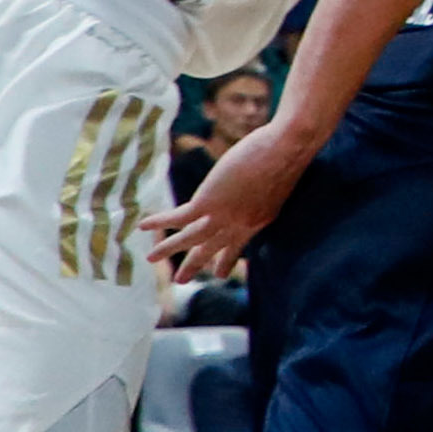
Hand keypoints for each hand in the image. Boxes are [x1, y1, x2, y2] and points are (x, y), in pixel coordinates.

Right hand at [145, 122, 321, 283]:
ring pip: (191, 238)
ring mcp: (225, 215)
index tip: (221, 273)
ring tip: (149, 259)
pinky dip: (160, 222)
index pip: (239, 245)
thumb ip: (265, 189)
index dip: (228, 259)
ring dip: (169, 249)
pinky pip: (179, 217)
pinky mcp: (209, 203)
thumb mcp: (278, 181)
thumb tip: (258, 179)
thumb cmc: (289, 155)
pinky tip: (143, 226)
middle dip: (196, 264)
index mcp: (260, 220)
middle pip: (213, 248)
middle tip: (182, 281)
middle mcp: (241, 224)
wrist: (287, 150)